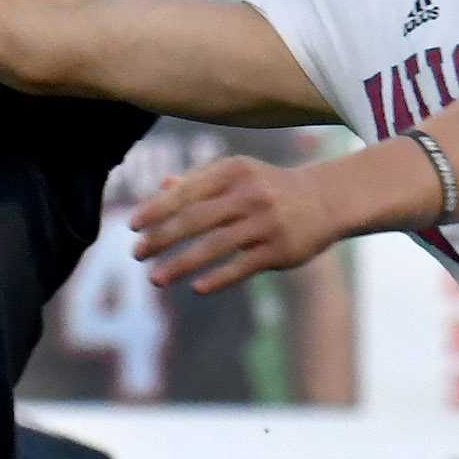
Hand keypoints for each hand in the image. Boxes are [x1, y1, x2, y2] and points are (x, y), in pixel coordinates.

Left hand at [130, 156, 341, 293]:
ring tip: (155, 278)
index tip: (132, 225)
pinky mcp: (279, 250)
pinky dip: (218, 278)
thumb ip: (201, 180)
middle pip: (195, 219)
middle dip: (161, 238)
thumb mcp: (239, 174)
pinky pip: (242, 266)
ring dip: (181, 264)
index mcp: (233, 172)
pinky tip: (196, 287)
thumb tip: (162, 186)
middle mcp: (248, 194)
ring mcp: (265, 223)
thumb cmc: (271, 187)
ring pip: (214, 246)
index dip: (157, 209)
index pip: (187, 192)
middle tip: (136, 253)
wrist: (326, 200)